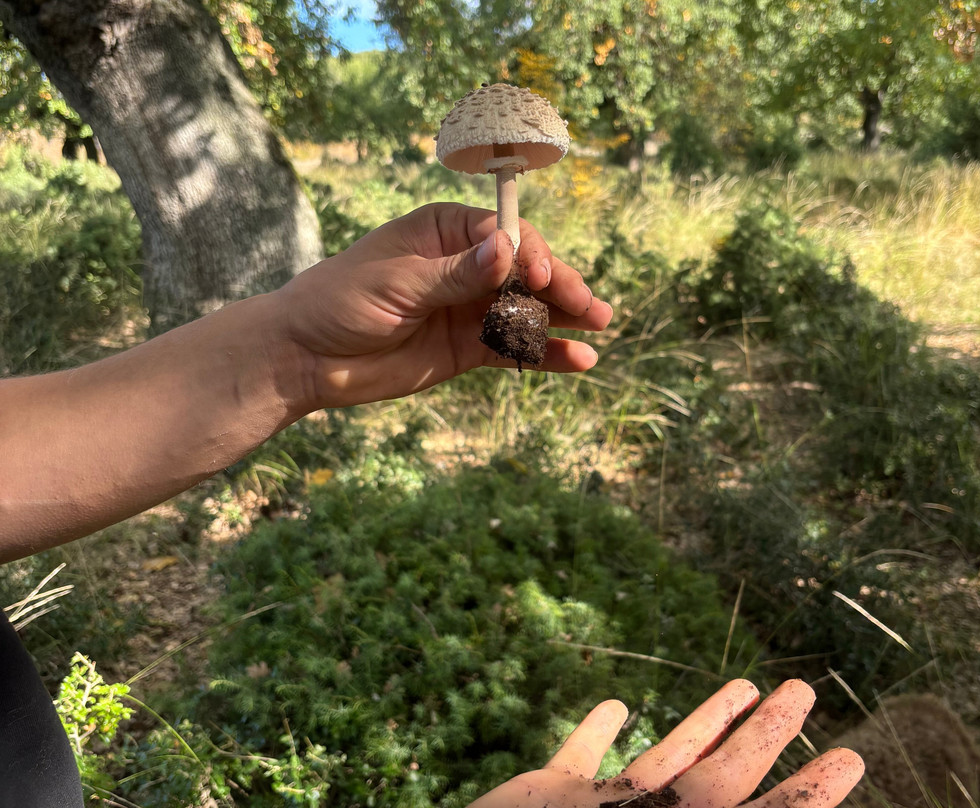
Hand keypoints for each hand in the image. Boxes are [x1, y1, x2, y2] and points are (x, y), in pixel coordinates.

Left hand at [277, 203, 612, 408]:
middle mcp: (464, 266)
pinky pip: (514, 348)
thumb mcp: (397, 283)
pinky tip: (579, 360)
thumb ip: (455, 274)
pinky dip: (545, 353)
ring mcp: (468, 308)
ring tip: (601, 327)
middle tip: (591, 307)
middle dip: (560, 287)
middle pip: (525, 272)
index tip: (544, 278)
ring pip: (526, 309)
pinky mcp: (467, 348)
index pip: (505, 234)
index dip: (532, 254)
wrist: (305, 359)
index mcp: (445, 231)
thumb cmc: (340, 302)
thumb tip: (508, 249)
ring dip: (564, 318)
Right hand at [468, 679, 863, 807]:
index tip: (852, 758)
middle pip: (722, 776)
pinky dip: (596, 731)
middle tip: (805, 692)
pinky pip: (579, 758)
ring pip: (663, 760)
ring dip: (703, 723)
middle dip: (766, 735)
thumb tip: (757, 807)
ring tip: (746, 685)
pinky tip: (616, 706)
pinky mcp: (549, 797)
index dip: (809, 793)